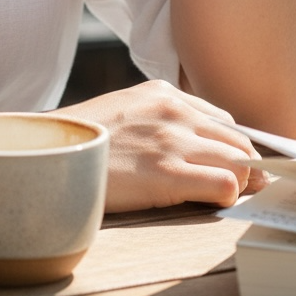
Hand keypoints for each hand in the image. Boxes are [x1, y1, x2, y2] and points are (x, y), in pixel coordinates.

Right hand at [56, 80, 262, 211]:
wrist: (49, 153)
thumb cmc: (84, 140)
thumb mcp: (125, 111)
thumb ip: (160, 119)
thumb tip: (196, 146)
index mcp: (164, 93)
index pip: (223, 121)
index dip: (233, 147)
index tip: (234, 166)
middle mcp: (173, 112)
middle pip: (239, 141)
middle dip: (246, 166)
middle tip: (244, 187)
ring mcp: (171, 141)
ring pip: (240, 163)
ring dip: (241, 182)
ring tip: (229, 196)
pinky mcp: (167, 174)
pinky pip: (225, 185)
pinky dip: (228, 196)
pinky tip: (212, 202)